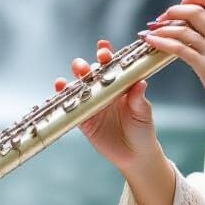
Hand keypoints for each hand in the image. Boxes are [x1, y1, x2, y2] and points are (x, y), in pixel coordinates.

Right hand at [54, 40, 160, 170]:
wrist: (135, 156)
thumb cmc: (143, 130)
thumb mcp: (143, 113)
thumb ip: (139, 99)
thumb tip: (141, 82)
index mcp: (121, 85)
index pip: (112, 65)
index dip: (106, 54)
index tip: (103, 48)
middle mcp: (105, 92)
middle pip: (91, 73)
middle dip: (87, 66)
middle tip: (87, 67)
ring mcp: (93, 104)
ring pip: (79, 87)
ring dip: (75, 78)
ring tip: (75, 74)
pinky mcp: (84, 119)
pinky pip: (71, 106)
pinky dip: (64, 96)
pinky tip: (61, 87)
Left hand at [139, 0, 204, 129]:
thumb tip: (199, 34)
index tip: (184, 3)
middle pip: (196, 11)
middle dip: (174, 11)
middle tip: (162, 18)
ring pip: (184, 30)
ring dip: (163, 28)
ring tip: (151, 31)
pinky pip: (180, 49)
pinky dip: (162, 42)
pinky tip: (152, 42)